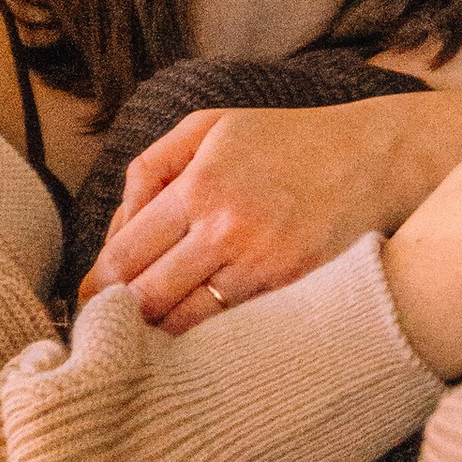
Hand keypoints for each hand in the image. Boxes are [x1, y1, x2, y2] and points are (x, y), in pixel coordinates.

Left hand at [83, 103, 425, 330]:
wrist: (372, 158)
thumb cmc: (284, 141)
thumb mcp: (209, 127)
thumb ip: (150, 167)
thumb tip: (116, 225)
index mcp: (199, 186)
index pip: (126, 254)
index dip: (99, 285)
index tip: (89, 299)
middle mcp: (227, 229)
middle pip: (149, 296)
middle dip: (122, 315)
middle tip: (110, 326)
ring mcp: (263, 265)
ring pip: (189, 322)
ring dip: (162, 332)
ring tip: (149, 334)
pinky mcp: (294, 290)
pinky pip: (235, 326)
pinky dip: (211, 335)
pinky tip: (199, 333)